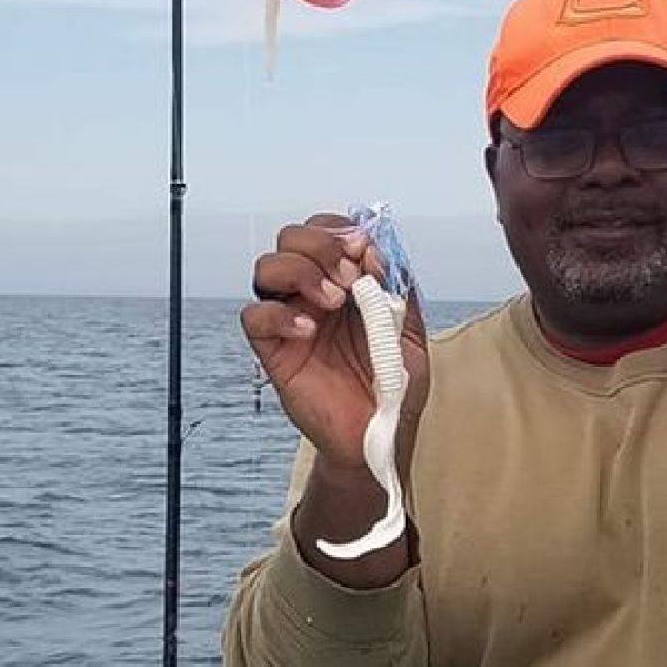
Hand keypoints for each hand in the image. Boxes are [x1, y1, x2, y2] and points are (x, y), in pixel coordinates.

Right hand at [241, 214, 430, 473]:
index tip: (365, 252)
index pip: (326, 231)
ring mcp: (291, 320)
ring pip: (267, 268)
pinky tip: (309, 331)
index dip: (341, 231)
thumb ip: (398, 288)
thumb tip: (377, 251)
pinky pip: (254, 317)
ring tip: (333, 302)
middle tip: (349, 278)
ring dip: (300, 272)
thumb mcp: (411, 331)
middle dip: (321, 245)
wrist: (381, 435)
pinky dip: (278, 315)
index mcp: (345, 282)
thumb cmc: (394, 386)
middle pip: (292, 238)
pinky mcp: (274, 351)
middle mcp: (312, 294)